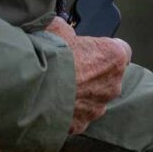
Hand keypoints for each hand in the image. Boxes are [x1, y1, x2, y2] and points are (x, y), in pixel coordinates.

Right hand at [46, 17, 131, 134]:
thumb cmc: (48, 53)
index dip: (106, 49)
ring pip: (94, 99)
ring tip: (59, 87)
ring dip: (81, 94)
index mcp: (114, 57)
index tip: (93, 49)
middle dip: (93, 73)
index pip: (122, 50)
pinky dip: (68, 111)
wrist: (30, 87)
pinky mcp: (82, 125)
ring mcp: (98, 108)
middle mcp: (113, 86)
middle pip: (108, 78)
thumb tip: (64, 32)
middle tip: (71, 68)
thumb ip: (68, 30)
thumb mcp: (58, 27)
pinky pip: (78, 116)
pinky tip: (52, 103)